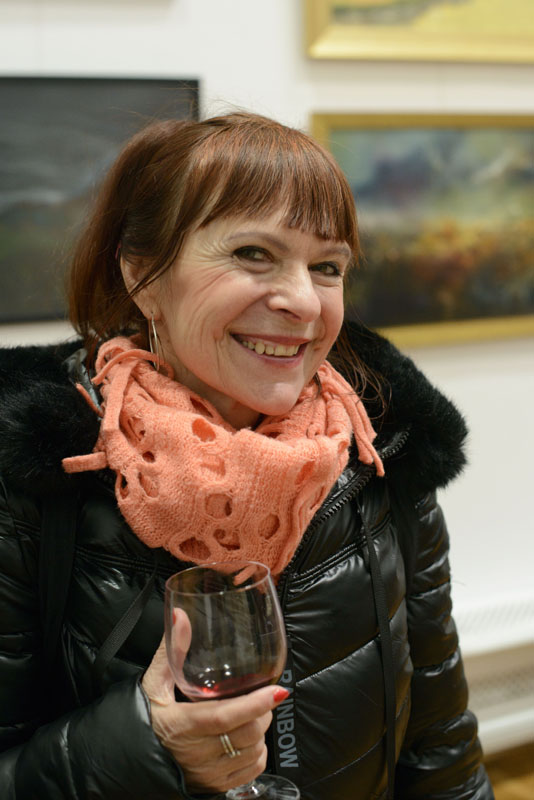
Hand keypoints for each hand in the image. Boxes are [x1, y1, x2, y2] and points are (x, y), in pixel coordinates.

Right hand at [142, 636, 288, 793]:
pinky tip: (244, 738)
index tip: (276, 691)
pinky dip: (257, 752)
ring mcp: (208, 774)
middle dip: (261, 711)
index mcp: (182, 725)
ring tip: (247, 715)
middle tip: (257, 694)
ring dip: (259, 730)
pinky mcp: (215, 786)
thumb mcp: (154, 683)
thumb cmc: (144, 717)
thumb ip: (172, 650)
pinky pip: (252, 770)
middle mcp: (197, 754)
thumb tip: (180, 616)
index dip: (254, 704)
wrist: (131, 760)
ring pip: (253, 751)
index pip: (225, 716)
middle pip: (247, 732)